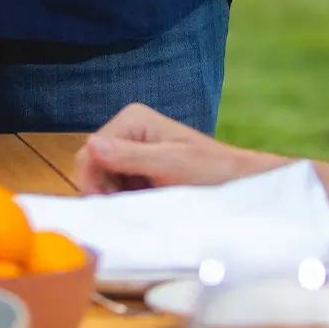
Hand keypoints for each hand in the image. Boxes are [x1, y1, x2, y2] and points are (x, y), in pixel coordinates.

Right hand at [76, 103, 279, 194]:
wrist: (237, 182)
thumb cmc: (210, 171)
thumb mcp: (170, 164)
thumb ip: (131, 156)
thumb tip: (91, 145)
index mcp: (132, 119)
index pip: (92, 149)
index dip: (93, 179)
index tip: (108, 206)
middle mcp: (128, 129)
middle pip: (93, 162)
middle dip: (104, 188)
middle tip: (127, 208)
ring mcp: (132, 147)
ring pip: (103, 177)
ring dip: (115, 195)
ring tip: (141, 204)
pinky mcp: (139, 166)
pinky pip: (117, 184)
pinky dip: (124, 197)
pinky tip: (144, 203)